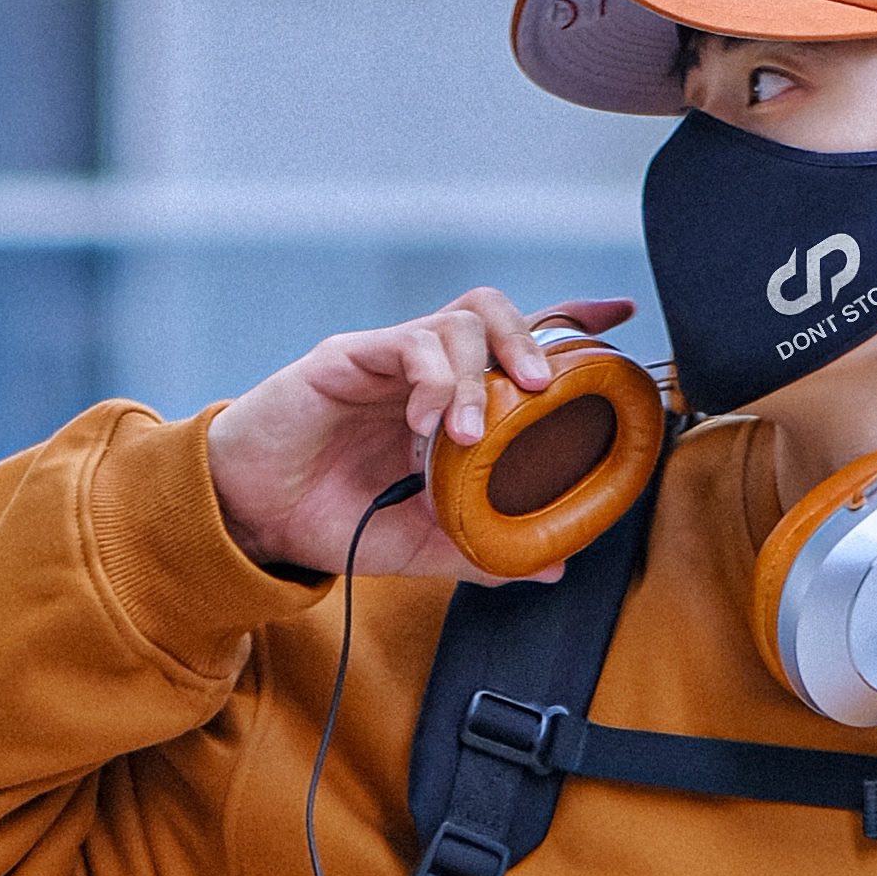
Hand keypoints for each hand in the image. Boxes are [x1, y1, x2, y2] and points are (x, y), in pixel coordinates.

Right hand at [203, 289, 635, 583]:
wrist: (259, 523)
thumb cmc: (338, 520)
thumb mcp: (424, 544)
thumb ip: (485, 547)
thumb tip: (555, 564)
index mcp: (449, 399)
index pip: (514, 344)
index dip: (566, 323)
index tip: (617, 319)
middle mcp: (423, 367)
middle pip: (494, 311)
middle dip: (531, 336)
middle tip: (544, 386)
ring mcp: (386, 357)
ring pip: (456, 321)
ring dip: (479, 372)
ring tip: (476, 431)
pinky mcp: (347, 357)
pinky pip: (406, 343)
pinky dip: (433, 379)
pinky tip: (429, 426)